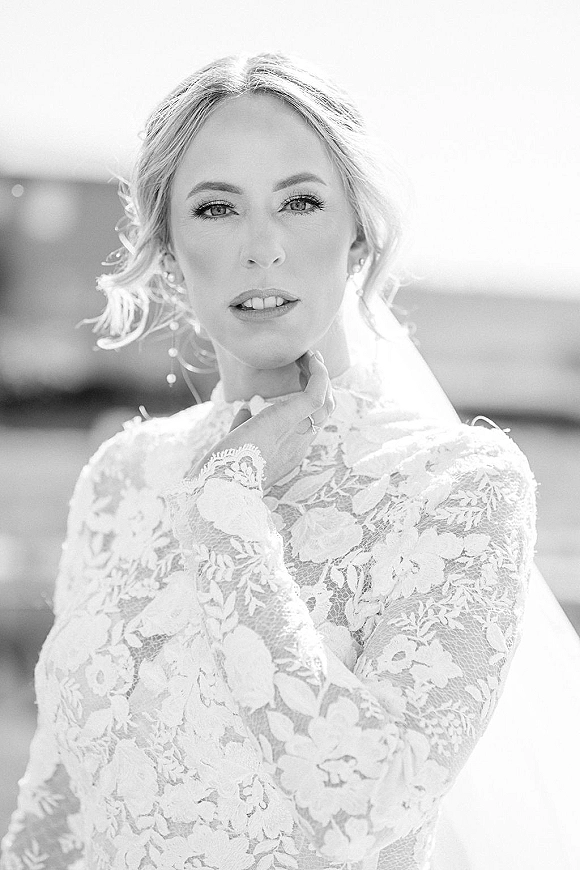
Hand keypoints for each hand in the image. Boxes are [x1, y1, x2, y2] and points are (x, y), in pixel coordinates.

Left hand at [190, 350, 334, 491]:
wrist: (220, 486)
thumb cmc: (222, 470)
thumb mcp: (238, 445)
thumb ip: (244, 426)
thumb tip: (245, 408)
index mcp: (289, 452)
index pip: (310, 424)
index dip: (310, 400)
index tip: (301, 378)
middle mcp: (299, 445)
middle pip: (324, 412)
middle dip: (320, 385)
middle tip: (310, 362)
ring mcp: (298, 433)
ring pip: (326, 403)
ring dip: (320, 376)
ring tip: (311, 355)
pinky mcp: (291, 420)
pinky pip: (317, 394)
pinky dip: (318, 375)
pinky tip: (310, 358)